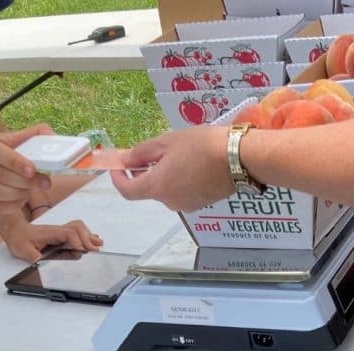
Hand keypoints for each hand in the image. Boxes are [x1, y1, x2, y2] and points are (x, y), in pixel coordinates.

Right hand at [0, 124, 52, 214]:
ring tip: (30, 191)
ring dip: (17, 194)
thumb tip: (52, 135)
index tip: (33, 170)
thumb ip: (28, 136)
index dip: (14, 161)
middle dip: (23, 181)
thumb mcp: (4, 137)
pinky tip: (20, 200)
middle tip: (42, 183)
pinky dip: (10, 206)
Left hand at [0, 212, 102, 260]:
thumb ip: (32, 256)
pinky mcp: (60, 234)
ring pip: (78, 228)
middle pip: (77, 228)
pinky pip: (76, 231)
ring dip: (89, 235)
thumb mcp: (22, 249)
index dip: (77, 241)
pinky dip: (86, 235)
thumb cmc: (18, 239)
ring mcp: (59, 231)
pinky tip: (93, 240)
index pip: (68, 233)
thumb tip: (40, 262)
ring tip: (98, 244)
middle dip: (87, 238)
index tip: (83, 250)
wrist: (14, 229)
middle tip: (95, 250)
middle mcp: (57, 230)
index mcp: (49, 233)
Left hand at [110, 126, 232, 211]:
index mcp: (157, 186)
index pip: (127, 191)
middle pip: (148, 190)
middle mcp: (169, 202)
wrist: (236, 158)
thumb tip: (126, 161)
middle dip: (145, 173)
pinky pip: (182, 192)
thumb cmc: (201, 145)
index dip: (117, 179)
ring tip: (177, 155)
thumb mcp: (167, 141)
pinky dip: (179, 181)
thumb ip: (142, 153)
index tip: (116, 167)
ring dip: (164, 175)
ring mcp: (185, 205)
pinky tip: (191, 164)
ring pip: (166, 190)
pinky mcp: (200, 204)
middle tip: (150, 153)